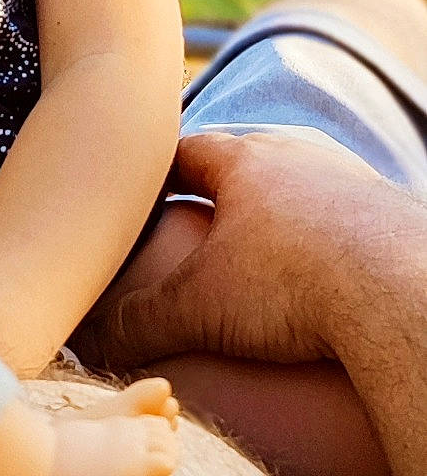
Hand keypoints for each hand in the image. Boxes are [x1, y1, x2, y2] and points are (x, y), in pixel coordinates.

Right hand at [94, 129, 387, 370]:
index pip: (185, 150)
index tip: (141, 193)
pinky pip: (342, 215)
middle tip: (196, 226)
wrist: (396, 290)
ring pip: (297, 185)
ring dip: (277, 213)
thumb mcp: (200, 305)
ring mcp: (346, 180)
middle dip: (220, 193)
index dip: (158, 173)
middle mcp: (295, 155)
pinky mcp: (385, 213)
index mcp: (243, 159)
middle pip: (244, 162)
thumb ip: (140, 317)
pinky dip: (323, 238)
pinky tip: (318, 272)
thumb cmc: (292, 281)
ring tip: (260, 253)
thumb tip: (91, 338)